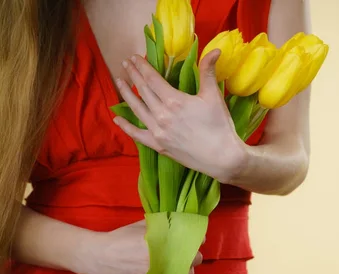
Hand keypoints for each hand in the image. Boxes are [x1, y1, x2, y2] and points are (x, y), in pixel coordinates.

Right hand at [82, 220, 202, 273]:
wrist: (98, 257)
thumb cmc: (121, 238)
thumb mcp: (143, 225)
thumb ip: (164, 224)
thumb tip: (184, 224)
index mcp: (162, 241)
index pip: (192, 244)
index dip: (196, 243)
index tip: (194, 242)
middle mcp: (163, 260)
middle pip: (193, 261)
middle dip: (192, 258)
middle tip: (185, 256)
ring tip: (179, 269)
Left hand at [112, 50, 248, 183]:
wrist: (222, 157)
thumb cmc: (219, 125)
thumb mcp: (213, 96)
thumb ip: (208, 71)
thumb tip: (215, 49)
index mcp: (174, 100)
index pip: (152, 79)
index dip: (142, 67)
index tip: (134, 57)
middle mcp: (161, 115)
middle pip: (143, 91)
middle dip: (133, 75)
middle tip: (125, 64)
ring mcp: (158, 131)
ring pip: (137, 109)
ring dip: (126, 94)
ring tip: (118, 81)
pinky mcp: (158, 145)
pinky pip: (137, 134)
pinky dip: (126, 126)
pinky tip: (117, 118)